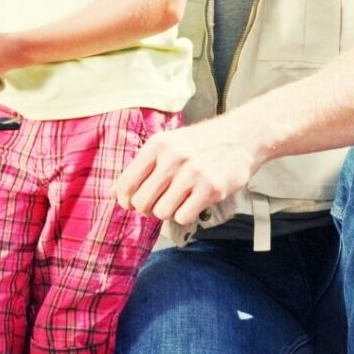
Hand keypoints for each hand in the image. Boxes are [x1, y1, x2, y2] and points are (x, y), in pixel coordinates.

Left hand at [114, 115, 263, 225]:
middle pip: (141, 202)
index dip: (125, 200)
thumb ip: (140, 168)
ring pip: (161, 212)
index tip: (132, 203)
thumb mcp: (167, 145)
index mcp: (157, 145)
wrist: (241, 136)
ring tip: (178, 200)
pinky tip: (192, 203)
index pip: (126, 183)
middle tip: (158, 202)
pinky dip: (185, 215)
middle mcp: (172, 158)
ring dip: (168, 211)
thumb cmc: (199, 143)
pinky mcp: (210, 189)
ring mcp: (192, 174)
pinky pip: (183, 217)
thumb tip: (112, 193)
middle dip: (146, 208)